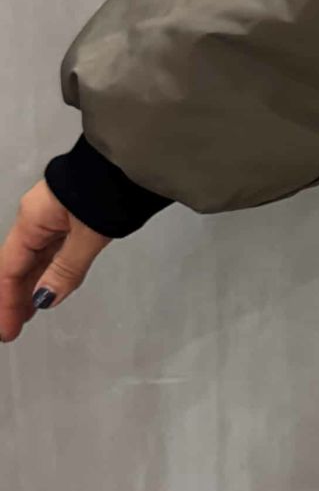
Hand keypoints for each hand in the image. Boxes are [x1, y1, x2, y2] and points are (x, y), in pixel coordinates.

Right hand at [0, 180, 112, 343]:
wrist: (134, 159)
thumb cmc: (107, 193)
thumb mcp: (88, 235)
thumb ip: (66, 269)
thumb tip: (44, 300)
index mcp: (32, 219)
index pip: (10, 268)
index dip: (6, 301)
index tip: (8, 330)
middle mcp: (38, 218)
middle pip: (20, 263)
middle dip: (16, 296)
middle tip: (15, 328)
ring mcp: (55, 216)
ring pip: (37, 257)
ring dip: (33, 286)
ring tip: (30, 314)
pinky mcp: (74, 217)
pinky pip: (54, 249)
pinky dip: (51, 270)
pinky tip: (52, 287)